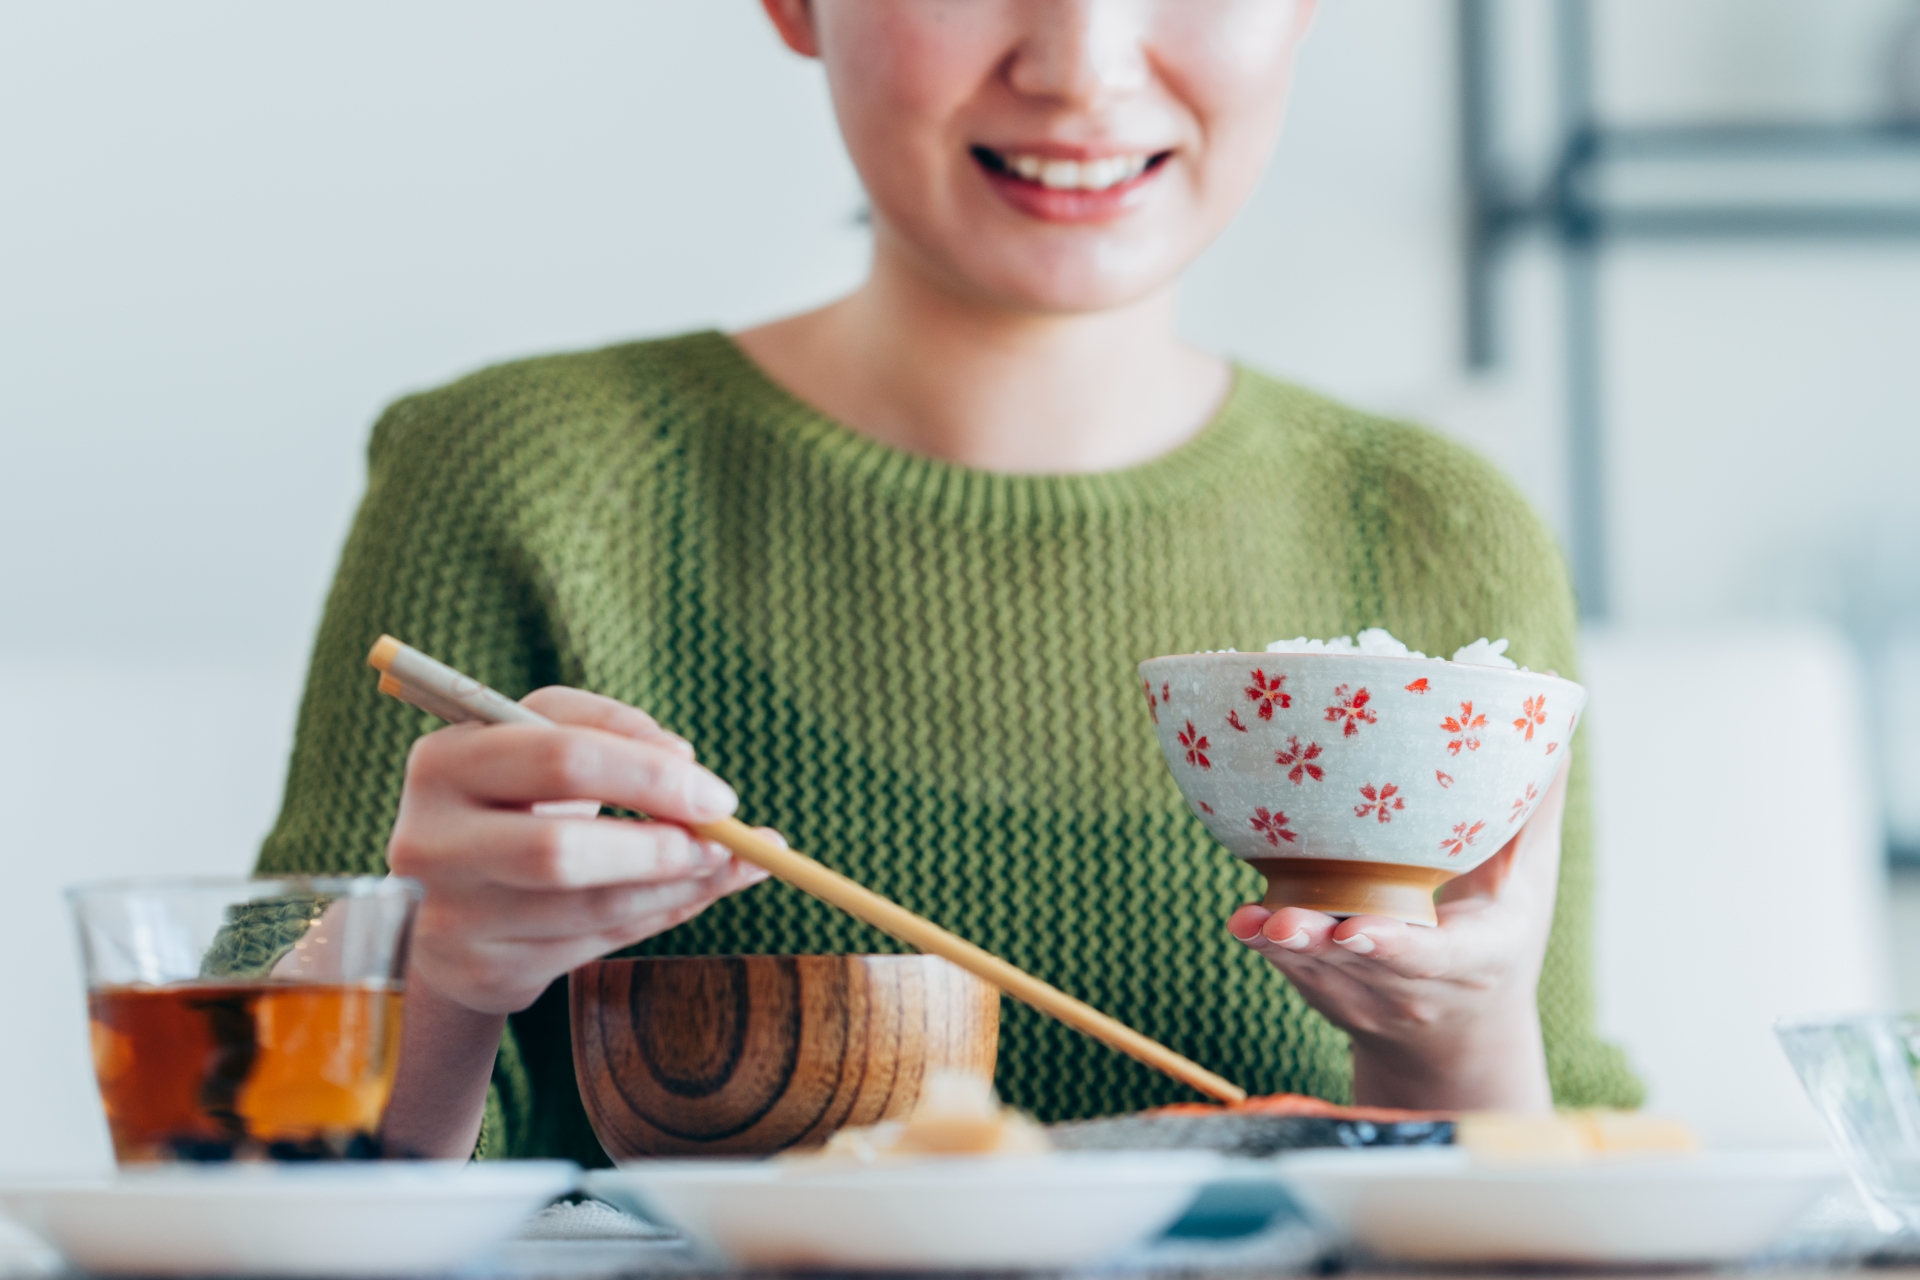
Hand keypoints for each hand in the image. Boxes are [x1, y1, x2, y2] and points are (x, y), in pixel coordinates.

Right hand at [386, 685, 771, 1015]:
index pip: (561, 758)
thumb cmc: (512, 804)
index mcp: (444, 762)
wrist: (447, 898)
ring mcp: (450, 917)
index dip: (649, 775)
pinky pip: (594, 945)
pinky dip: (658, 915)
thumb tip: (685, 763)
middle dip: (660, 846)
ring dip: (676, 886)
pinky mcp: (483, 971)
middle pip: (561, 850)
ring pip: (589, 907)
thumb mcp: (542, 746)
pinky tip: (694, 893)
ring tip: (727, 865)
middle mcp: (431, 843)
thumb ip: (610, 733)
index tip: (715, 793)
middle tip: (724, 840)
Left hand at [1228, 755, 1571, 1113]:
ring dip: (1282, 947)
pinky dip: (1266, 946)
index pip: (1434, 958)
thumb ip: (1531, 814)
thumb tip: (1547, 730)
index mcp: (1475, 961)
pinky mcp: (1328, 997)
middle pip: (1360, 967)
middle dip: (1318, 946)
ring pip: (1318, 973)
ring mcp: (1367, 999)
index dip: (1395, 946)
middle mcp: (1416, 989)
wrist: (1459, 1039)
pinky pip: (1295, 972)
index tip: (1356, 927)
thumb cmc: (1498, 940)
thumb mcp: (1526, 886)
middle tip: (1280, 921)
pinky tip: (1243, 921)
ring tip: (1252, 920)